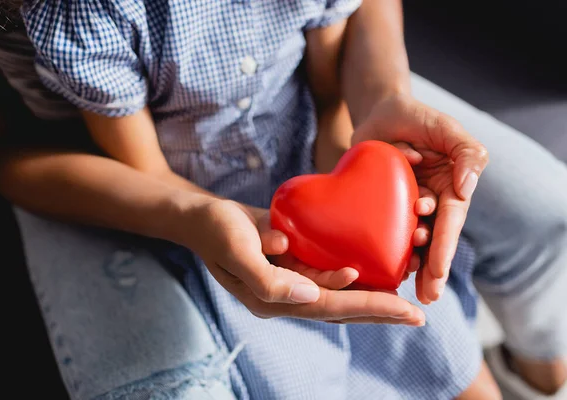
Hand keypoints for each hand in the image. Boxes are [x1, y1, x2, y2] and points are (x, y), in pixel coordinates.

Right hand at [184, 199, 425, 324]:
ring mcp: (290, 281)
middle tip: (417, 315)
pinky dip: (352, 277)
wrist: (200, 216)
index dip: (369, 308)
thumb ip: (269, 279)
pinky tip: (373, 273)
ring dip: (370, 298)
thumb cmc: (216, 230)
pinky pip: (328, 275)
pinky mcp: (292, 264)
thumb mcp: (236, 251)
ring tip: (405, 301)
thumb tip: (311, 296)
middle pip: (340, 310)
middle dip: (379, 312)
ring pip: (338, 296)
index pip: (330, 308)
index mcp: (274, 299)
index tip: (405, 309)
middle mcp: (286, 295)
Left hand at [351, 93, 488, 303]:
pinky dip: (380, 247)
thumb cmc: (419, 118)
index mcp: (449, 191)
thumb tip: (467, 190)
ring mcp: (402, 206)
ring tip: (402, 280)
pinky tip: (376, 266)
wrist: (381, 111)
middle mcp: (428, 203)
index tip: (437, 277)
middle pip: (431, 241)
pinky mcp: (377, 204)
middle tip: (426, 297)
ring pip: (406, 240)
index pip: (449, 225)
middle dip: (430, 269)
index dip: (444, 251)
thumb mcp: (449, 130)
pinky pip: (379, 229)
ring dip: (407, 262)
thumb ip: (468, 155)